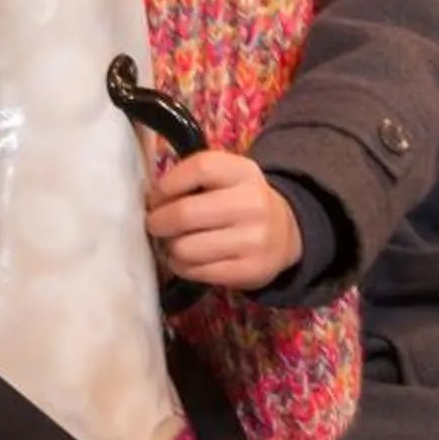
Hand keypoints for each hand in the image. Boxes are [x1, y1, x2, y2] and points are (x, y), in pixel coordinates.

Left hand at [147, 149, 302, 291]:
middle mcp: (254, 204)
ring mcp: (254, 240)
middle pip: (184, 213)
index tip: (157, 197)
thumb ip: (193, 178)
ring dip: (170, 247)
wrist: (286, 234)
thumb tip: (151, 202)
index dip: (167, 184)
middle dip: (158, 222)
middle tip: (157, 224)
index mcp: (245, 173)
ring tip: (178, 242)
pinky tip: (190, 259)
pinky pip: (194, 271)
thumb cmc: (241, 203)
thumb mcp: (228, 177)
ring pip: (184, 247)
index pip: (200, 168)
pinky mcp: (249, 270)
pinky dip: (182, 266)